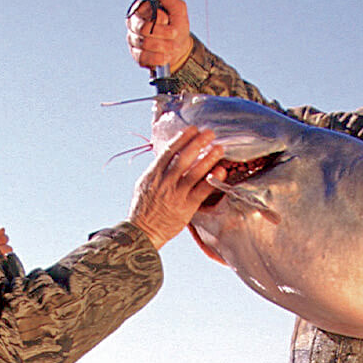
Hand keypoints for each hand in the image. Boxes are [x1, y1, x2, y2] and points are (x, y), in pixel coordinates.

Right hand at [127, 0, 192, 71]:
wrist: (179, 46)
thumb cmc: (177, 25)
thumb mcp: (179, 11)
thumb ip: (171, 0)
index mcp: (141, 9)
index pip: (143, 11)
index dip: (157, 17)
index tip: (168, 19)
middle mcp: (134, 24)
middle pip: (143, 28)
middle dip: (162, 33)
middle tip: (175, 34)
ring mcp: (133, 40)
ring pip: (145, 44)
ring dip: (164, 46)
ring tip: (174, 46)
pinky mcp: (136, 54)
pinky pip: (144, 57)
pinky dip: (158, 58)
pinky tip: (167, 56)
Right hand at [129, 126, 224, 248]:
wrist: (142, 233)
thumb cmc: (143, 209)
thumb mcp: (144, 185)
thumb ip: (157, 171)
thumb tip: (167, 155)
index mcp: (152, 174)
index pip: (168, 151)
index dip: (182, 138)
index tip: (192, 129)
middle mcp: (164, 182)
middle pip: (182, 158)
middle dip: (197, 143)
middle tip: (209, 133)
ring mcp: (175, 194)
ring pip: (194, 172)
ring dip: (207, 158)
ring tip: (219, 148)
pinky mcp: (185, 207)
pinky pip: (201, 191)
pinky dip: (211, 180)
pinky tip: (221, 171)